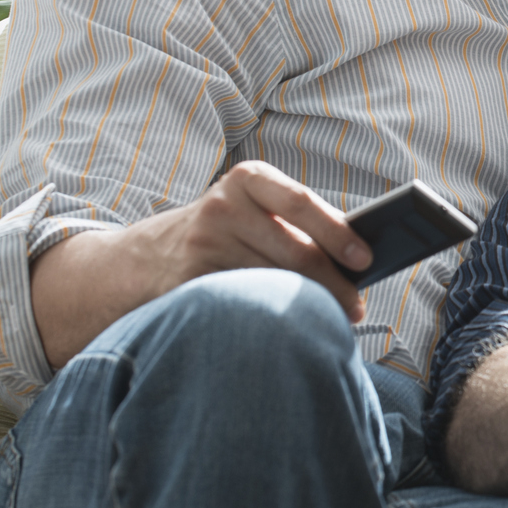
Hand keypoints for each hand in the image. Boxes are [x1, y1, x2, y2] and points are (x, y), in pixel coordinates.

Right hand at [31, 160, 374, 370]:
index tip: (366, 258)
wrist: (141, 259)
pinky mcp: (189, 282)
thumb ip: (293, 223)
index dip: (336, 232)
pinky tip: (291, 328)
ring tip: (332, 321)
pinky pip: (246, 303)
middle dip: (333, 285)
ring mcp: (202, 244)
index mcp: (248, 179)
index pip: (301, 202)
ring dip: (308, 306)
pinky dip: (273, 317)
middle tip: (356, 308)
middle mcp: (223, 206)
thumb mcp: (250, 211)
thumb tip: (357, 260)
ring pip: (273, 283)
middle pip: (293, 252)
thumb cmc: (223, 234)